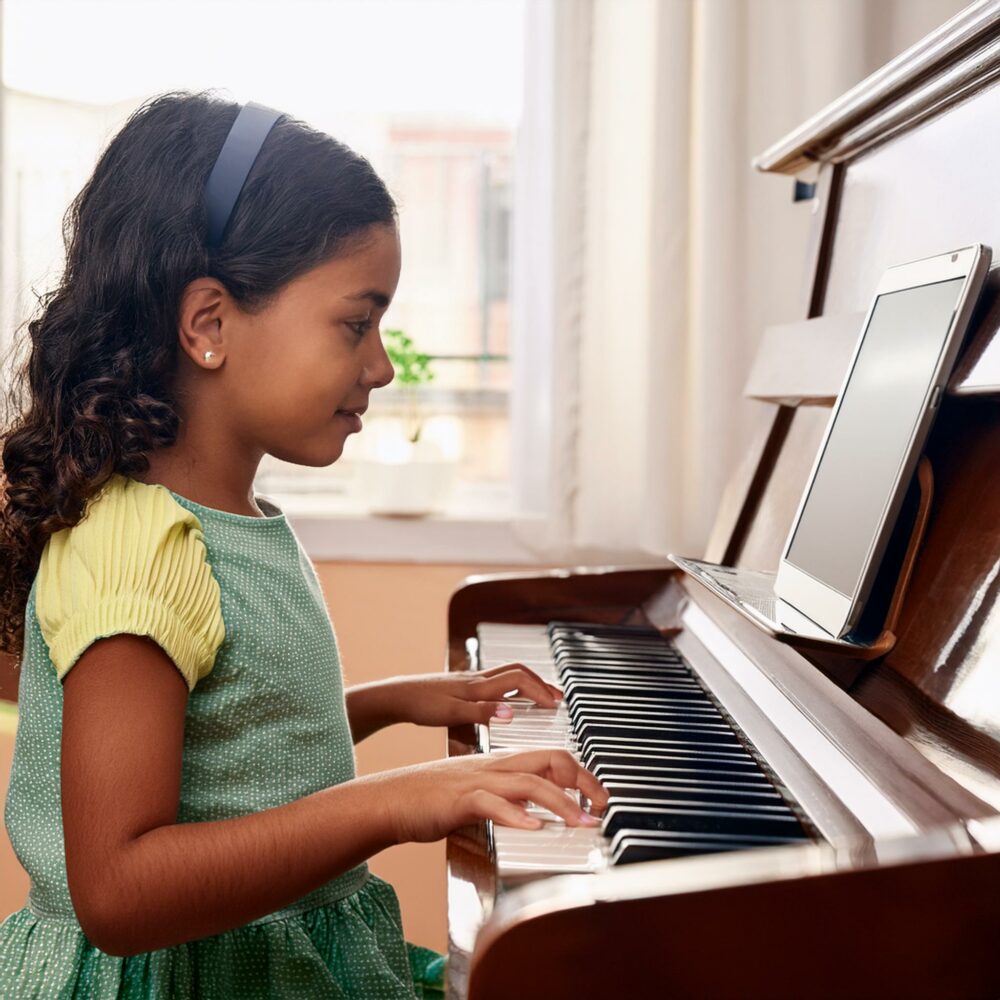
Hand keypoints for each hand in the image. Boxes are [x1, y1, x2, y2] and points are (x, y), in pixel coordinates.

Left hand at [377, 663, 564, 727]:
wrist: (396, 696)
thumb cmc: (421, 705)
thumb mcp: (452, 714)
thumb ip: (483, 713)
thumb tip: (512, 713)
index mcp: (478, 686)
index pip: (519, 680)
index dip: (540, 691)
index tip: (555, 705)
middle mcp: (478, 679)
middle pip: (518, 671)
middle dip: (540, 683)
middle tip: (558, 698)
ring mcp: (471, 680)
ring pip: (507, 674)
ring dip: (528, 682)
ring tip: (541, 697)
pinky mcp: (463, 685)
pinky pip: (496, 680)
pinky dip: (512, 687)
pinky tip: (510, 699)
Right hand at [377, 748, 609, 843]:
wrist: (389, 799)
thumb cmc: (431, 799)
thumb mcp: (477, 794)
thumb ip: (507, 797)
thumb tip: (536, 810)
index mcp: (500, 763)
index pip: (550, 757)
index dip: (580, 773)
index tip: (598, 796)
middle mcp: (494, 766)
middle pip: (549, 761)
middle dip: (582, 781)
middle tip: (603, 806)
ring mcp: (477, 780)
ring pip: (529, 782)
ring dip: (561, 802)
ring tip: (581, 822)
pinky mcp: (459, 800)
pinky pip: (492, 803)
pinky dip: (516, 814)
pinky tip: (534, 827)